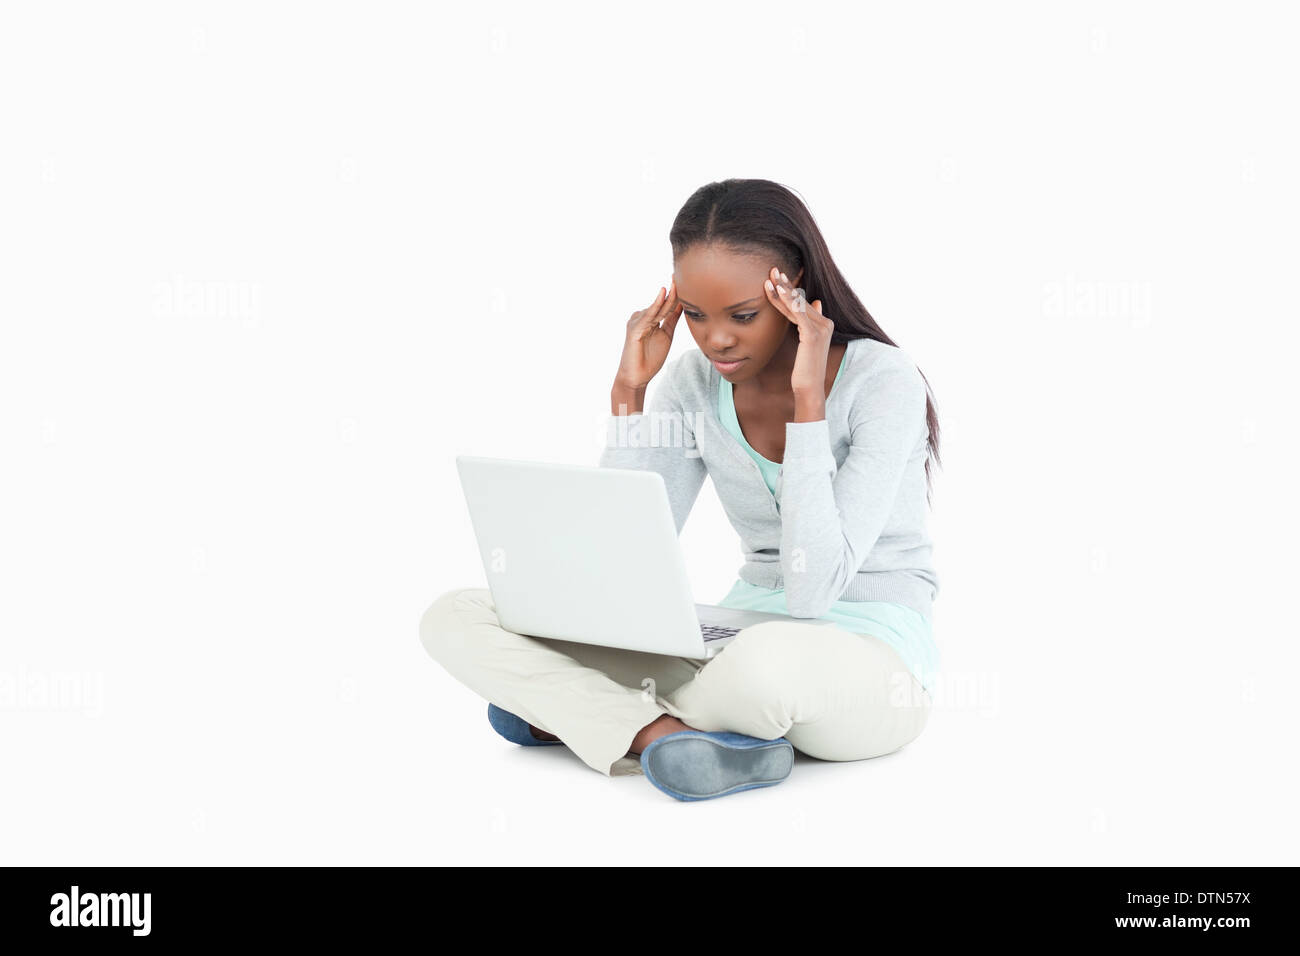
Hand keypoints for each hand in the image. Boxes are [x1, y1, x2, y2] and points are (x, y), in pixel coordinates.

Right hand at [614, 280, 682, 390]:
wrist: (637, 376)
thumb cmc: (649, 358)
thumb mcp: (666, 335)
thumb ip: (672, 320)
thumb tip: (682, 306)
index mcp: (651, 319)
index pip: (666, 305)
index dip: (676, 294)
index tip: (686, 281)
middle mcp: (643, 317)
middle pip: (662, 303)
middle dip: (673, 290)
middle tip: (681, 274)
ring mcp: (637, 322)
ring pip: (657, 307)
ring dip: (668, 296)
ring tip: (677, 282)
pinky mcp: (634, 328)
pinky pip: (648, 315)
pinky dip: (656, 304)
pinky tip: (663, 294)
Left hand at [764, 266, 833, 400]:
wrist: (809, 387)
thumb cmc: (804, 369)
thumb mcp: (806, 343)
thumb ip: (808, 323)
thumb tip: (814, 302)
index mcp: (823, 324)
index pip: (802, 303)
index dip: (790, 290)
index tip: (778, 277)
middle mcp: (825, 323)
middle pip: (801, 300)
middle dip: (786, 284)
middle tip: (773, 270)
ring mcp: (820, 328)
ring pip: (797, 304)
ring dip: (783, 289)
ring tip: (771, 276)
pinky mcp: (812, 334)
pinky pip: (797, 313)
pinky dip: (786, 300)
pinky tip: (776, 290)